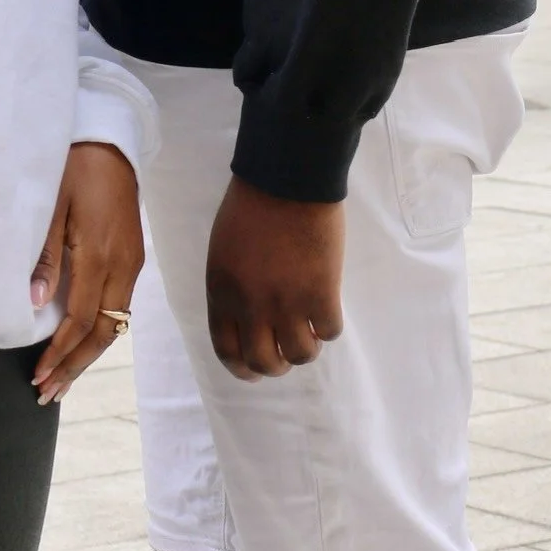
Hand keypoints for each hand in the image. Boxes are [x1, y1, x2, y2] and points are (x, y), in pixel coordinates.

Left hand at [30, 140, 143, 403]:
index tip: (38, 376)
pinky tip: (82, 342)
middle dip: (76, 366)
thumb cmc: (74, 168)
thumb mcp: (51, 206)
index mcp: (99, 254)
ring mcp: (132, 263)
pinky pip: (120, 305)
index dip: (59, 352)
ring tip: (62, 378)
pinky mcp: (134, 256)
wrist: (111, 142)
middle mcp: (122, 265)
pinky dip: (100, 330)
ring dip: (89, 354)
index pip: (80, 319)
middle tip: (48, 393)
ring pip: (115, 322)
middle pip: (103, 332)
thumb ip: (45, 256)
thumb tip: (35, 305)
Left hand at [206, 176, 344, 379]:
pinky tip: (327, 309)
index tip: (254, 372)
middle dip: (276, 365)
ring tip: (309, 331)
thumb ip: (232, 285)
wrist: (287, 179)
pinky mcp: (321, 294)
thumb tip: (248, 315)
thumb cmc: (251, 204)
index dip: (242, 368)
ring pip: (300, 355)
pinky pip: (329, 332)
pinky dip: (329, 327)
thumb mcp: (223, 249)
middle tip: (286, 354)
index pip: (227, 349)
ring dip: (306, 348)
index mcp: (222, 291)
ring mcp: (287, 303)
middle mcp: (251, 305)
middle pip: (263, 362)